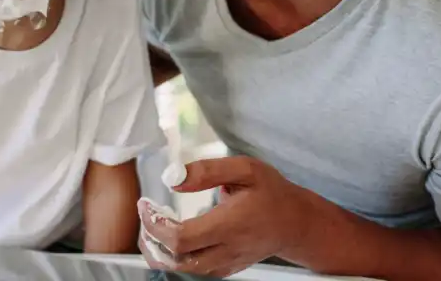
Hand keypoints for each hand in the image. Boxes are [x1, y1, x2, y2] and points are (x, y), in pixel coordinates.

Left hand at [138, 156, 314, 277]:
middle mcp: (227, 250)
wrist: (295, 222)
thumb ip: (208, 171)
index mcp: (230, 225)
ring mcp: (226, 264)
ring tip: (153, 226)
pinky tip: (170, 238)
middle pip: (176, 262)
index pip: (182, 238)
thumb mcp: (246, 169)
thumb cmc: (272, 193)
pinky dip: (174, 259)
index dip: (156, 225)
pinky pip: (193, 272)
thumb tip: (174, 179)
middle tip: (147, 215)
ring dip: (159, 253)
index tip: (146, 204)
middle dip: (151, 242)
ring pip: (182, 271)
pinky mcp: (225, 269)